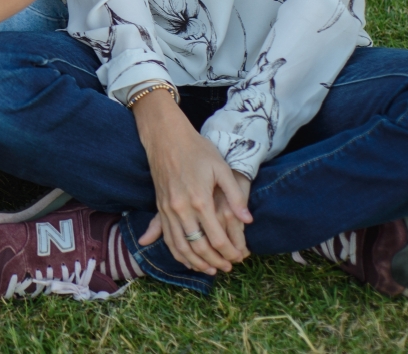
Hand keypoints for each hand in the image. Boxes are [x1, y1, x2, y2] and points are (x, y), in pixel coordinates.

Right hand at [133, 91, 252, 274]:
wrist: (166, 137)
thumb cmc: (197, 150)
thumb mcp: (221, 169)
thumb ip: (235, 196)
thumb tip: (247, 221)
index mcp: (200, 200)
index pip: (217, 237)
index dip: (229, 252)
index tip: (239, 258)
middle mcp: (181, 209)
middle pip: (198, 247)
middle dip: (214, 261)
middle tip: (228, 268)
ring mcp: (168, 210)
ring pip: (180, 247)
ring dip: (195, 262)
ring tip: (210, 269)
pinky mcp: (160, 208)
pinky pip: (167, 238)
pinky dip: (177, 253)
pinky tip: (188, 259)